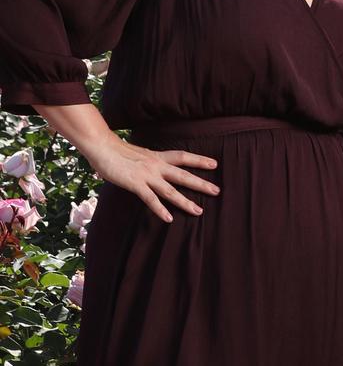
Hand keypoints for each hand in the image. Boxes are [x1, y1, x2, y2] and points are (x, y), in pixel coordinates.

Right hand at [87, 135, 219, 222]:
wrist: (102, 147)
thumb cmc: (116, 151)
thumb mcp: (139, 155)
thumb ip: (147, 162)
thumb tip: (151, 168)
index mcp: (157, 157)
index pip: (183, 157)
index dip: (199, 160)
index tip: (214, 164)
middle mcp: (156, 165)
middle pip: (183, 175)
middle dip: (201, 184)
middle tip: (217, 191)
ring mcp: (147, 175)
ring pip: (171, 190)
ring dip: (185, 201)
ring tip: (199, 211)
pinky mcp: (135, 184)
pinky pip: (150, 199)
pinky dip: (160, 209)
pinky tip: (169, 218)